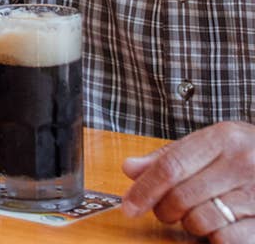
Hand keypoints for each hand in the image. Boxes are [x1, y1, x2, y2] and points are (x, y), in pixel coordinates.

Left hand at [122, 121, 254, 240]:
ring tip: (198, 216)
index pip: (170, 165)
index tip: (129, 206)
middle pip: (181, 195)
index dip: (144, 189)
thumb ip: (172, 157)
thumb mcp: (213, 146)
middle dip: (165, 209)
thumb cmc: (249, 158)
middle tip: (167, 211)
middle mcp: (243, 162)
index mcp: (224, 137)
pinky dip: (215, 239)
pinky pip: (226, 239)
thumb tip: (130, 168)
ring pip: (201, 219)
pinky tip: (221, 228)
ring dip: (191, 225)